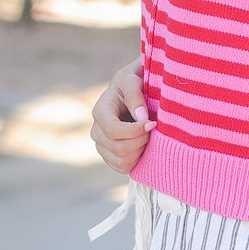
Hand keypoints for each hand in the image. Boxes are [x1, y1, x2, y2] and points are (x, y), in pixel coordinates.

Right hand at [91, 55, 155, 172]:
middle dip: (141, 140)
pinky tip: (142, 146)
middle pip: (119, 148)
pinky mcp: (110, 157)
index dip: (135, 131)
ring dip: (140, 150)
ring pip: (121, 161)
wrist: (131, 96)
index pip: (113, 130)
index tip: (152, 123)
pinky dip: (137, 160)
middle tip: (152, 129)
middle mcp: (96, 131)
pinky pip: (123, 168)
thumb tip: (141, 117)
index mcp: (100, 112)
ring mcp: (101, 147)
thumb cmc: (133, 85)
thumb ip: (135, 96)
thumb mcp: (133, 81)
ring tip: (147, 136)